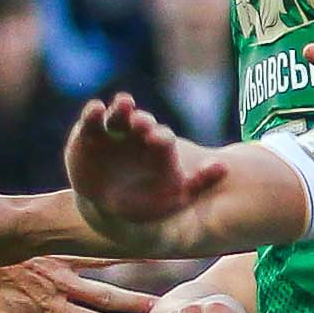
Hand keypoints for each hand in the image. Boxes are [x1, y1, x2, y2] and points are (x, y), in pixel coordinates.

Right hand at [61, 92, 219, 233]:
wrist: (109, 209)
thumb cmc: (148, 203)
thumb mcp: (177, 198)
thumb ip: (200, 183)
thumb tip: (224, 166)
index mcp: (159, 146)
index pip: (162, 138)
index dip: (160, 138)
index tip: (156, 140)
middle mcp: (137, 134)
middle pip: (141, 121)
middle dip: (142, 120)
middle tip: (141, 122)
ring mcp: (113, 132)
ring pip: (118, 114)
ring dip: (121, 107)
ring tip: (124, 103)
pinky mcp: (89, 133)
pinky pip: (92, 119)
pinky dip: (94, 112)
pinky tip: (96, 109)